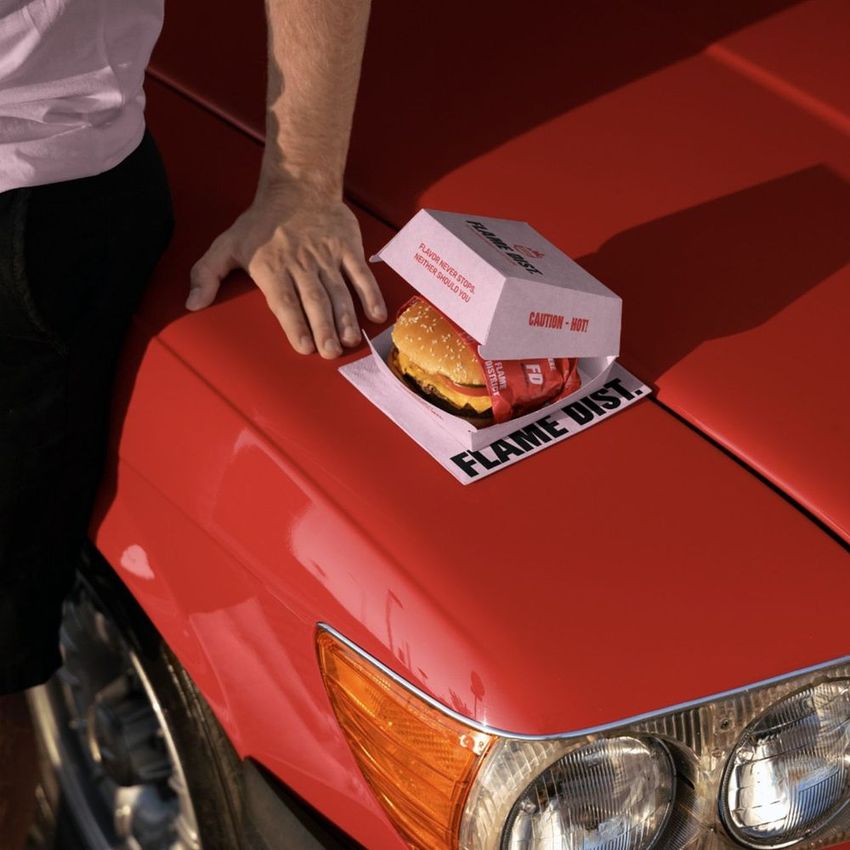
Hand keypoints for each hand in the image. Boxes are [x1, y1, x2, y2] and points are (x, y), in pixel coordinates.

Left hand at [187, 185, 386, 357]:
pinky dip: (370, 294)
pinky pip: (361, 274)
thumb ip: (206, 275)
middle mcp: (301, 263)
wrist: (298, 186)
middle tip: (330, 352)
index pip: (284, 300)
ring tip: (349, 340)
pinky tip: (375, 315)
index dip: (294, 323)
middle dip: (323, 327)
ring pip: (338, 290)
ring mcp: (327, 256)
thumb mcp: (226, 245)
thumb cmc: (260, 223)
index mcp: (272, 266)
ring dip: (345, 317)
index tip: (303, 346)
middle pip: (314, 299)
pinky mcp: (348, 248)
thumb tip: (191, 304)